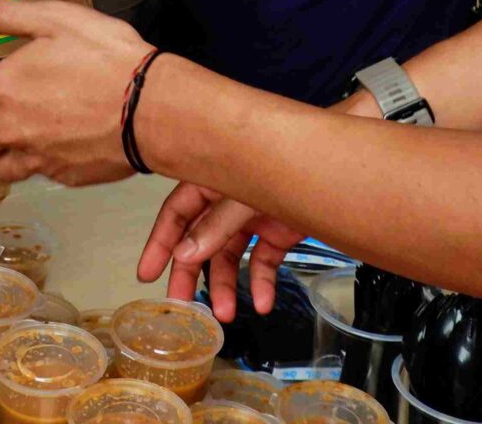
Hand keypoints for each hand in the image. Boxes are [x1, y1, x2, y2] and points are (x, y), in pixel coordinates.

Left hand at [0, 0, 156, 186]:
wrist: (152, 108)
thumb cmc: (105, 57)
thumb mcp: (52, 20)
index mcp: (1, 90)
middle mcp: (9, 130)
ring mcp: (36, 158)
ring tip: (9, 139)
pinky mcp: (63, 176)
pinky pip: (35, 174)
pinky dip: (34, 163)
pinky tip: (49, 147)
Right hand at [138, 183, 308, 320]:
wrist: (334, 168)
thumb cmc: (285, 167)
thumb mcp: (244, 197)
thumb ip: (216, 225)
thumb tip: (185, 255)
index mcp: (211, 182)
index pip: (176, 214)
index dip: (159, 243)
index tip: (147, 275)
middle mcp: (228, 201)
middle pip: (200, 241)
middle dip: (189, 274)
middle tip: (180, 305)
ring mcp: (253, 218)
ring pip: (231, 257)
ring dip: (226, 286)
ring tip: (225, 315)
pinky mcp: (278, 233)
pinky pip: (263, 262)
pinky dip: (262, 284)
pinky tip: (263, 303)